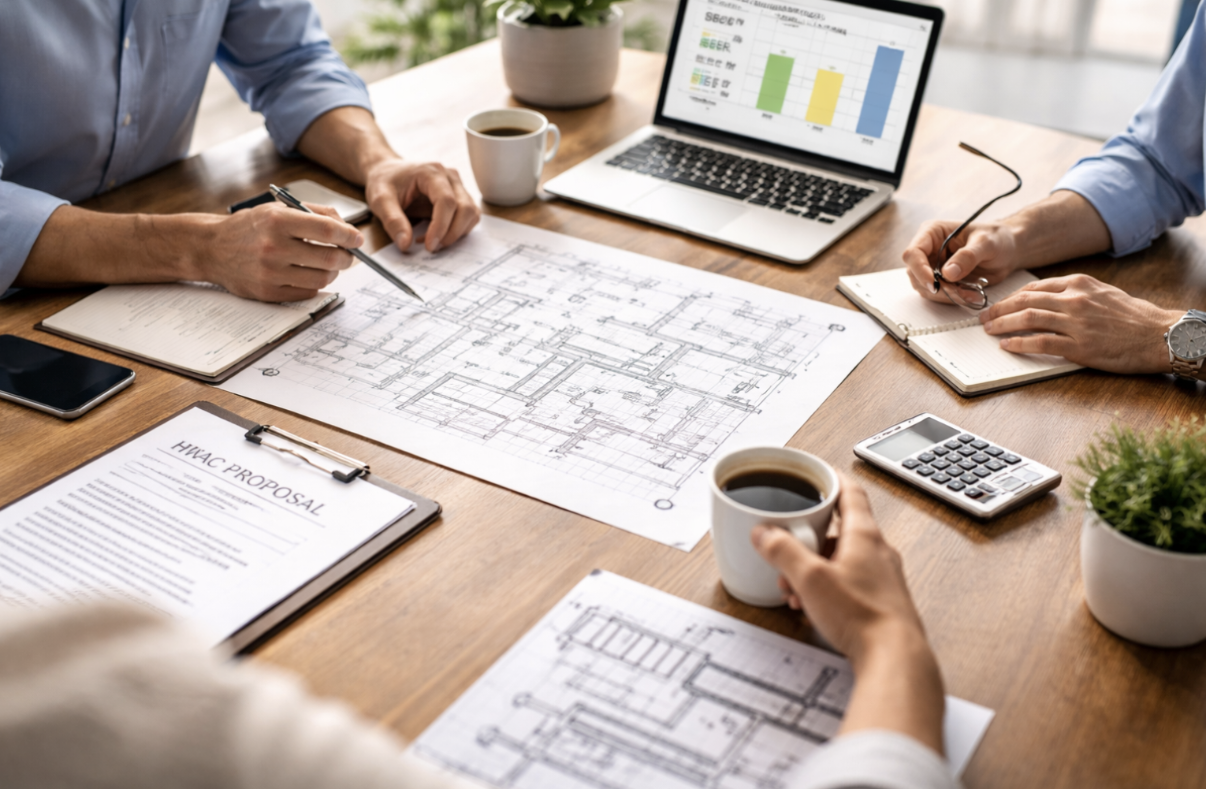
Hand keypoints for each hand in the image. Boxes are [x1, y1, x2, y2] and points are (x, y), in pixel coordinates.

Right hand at [198, 203, 359, 301]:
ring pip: (322, 278)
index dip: (349, 236)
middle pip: (329, 258)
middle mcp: (273, 247)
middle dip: (346, 257)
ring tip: (327, 264)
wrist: (212, 248)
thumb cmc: (250, 227)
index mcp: (277, 221)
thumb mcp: (278, 209)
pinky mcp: (268, 293)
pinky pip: (307, 292)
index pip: (327, 230)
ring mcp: (270, 273)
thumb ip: (315, 213)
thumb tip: (348, 228)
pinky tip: (307, 274)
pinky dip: (314, 284)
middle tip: (347, 255)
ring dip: (332, 273)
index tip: (357, 239)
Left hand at [364, 158, 479, 251]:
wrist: (387, 170)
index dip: (441, 226)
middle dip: (452, 233)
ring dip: (457, 233)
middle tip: (432, 247)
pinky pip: (469, 216)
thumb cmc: (385, 181)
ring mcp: (457, 186)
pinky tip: (438, 234)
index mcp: (431, 172)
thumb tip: (406, 244)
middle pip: (465, 208)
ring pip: (471, 213)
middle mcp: (449, 177)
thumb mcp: (380, 199)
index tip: (430, 246)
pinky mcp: (460, 197)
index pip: (447, 201)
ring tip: (433, 241)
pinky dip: (458, 230)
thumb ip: (392, 221)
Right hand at [751, 474, 926, 666]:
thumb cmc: (861, 616)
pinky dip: (825, 588)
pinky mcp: (879, 600)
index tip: (818, 471)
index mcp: (864, 535)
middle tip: (786, 546)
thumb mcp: (809, 578)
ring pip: (840, 560)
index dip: (832, 478)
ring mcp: (881, 577)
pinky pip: (847, 583)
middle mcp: (877, 551)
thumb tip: (764, 533)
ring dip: (813, 569)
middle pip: (839, 530)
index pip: (850, 492)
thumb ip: (783, 551)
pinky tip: (810, 606)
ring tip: (793, 587)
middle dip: (807, 539)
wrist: (894, 658)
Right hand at [902, 219, 1021, 302]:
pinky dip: (953, 299)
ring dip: (946, 295)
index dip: (920, 270)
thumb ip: (968, 256)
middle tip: (959, 292)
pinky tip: (970, 295)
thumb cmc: (997, 238)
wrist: (1008, 251)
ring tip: (970, 294)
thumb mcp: (986, 243)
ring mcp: (932, 267)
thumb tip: (947, 273)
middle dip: (936, 287)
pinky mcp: (941, 281)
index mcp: (932, 232)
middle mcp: (928, 250)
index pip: (913, 253)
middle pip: (915, 274)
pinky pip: (938, 295)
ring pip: (925, 288)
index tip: (934, 284)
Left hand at [980, 274, 1181, 372]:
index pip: (1035, 287)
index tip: (1000, 304)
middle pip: (1025, 300)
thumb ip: (1077, 293)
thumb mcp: (1104, 293)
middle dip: (999, 309)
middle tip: (984, 317)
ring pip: (1028, 319)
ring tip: (989, 330)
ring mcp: (1075, 322)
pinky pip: (1040, 342)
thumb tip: (1050, 299)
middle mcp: (1074, 299)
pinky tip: (1007, 345)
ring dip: (1002, 324)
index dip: (1012, 296)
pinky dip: (1019, 343)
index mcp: (1080, 284)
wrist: (1159, 335)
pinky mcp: (1079, 345)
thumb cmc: (1134, 317)